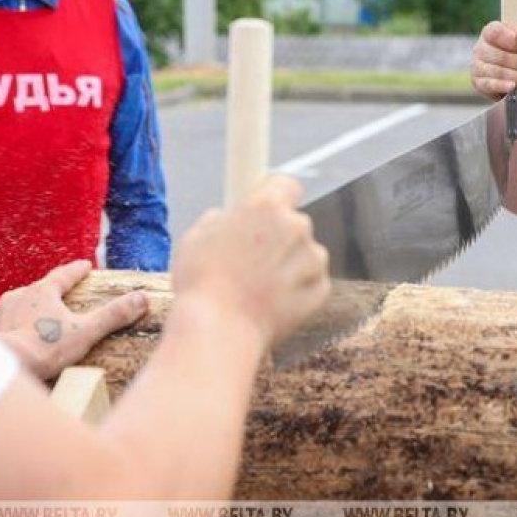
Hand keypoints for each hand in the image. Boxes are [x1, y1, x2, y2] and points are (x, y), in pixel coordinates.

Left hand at [0, 260, 148, 379]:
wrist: (5, 366)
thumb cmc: (45, 348)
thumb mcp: (86, 332)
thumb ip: (113, 315)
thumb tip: (142, 298)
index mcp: (43, 292)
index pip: (64, 275)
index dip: (76, 271)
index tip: (85, 266)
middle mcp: (19, 296)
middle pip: (39, 289)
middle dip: (50, 292)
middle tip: (60, 297)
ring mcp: (0, 312)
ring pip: (17, 305)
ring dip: (26, 310)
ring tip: (34, 320)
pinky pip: (0, 323)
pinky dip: (8, 326)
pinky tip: (11, 335)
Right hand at [170, 174, 328, 347]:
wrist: (219, 331)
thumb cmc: (201, 284)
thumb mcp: (196, 237)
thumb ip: (220, 220)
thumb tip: (227, 221)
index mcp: (266, 206)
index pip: (285, 184)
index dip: (275, 197)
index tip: (267, 211)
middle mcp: (296, 226)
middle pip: (293, 223)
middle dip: (278, 237)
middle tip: (251, 260)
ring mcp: (312, 259)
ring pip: (305, 254)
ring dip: (290, 265)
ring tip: (257, 288)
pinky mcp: (320, 290)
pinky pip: (312, 283)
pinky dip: (297, 291)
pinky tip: (270, 303)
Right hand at [471, 19, 516, 99]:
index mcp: (492, 32)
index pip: (494, 32)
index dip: (509, 41)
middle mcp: (480, 47)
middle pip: (496, 53)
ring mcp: (477, 66)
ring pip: (494, 70)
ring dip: (516, 75)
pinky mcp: (478, 83)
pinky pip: (488, 84)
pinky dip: (502, 85)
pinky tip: (513, 86)